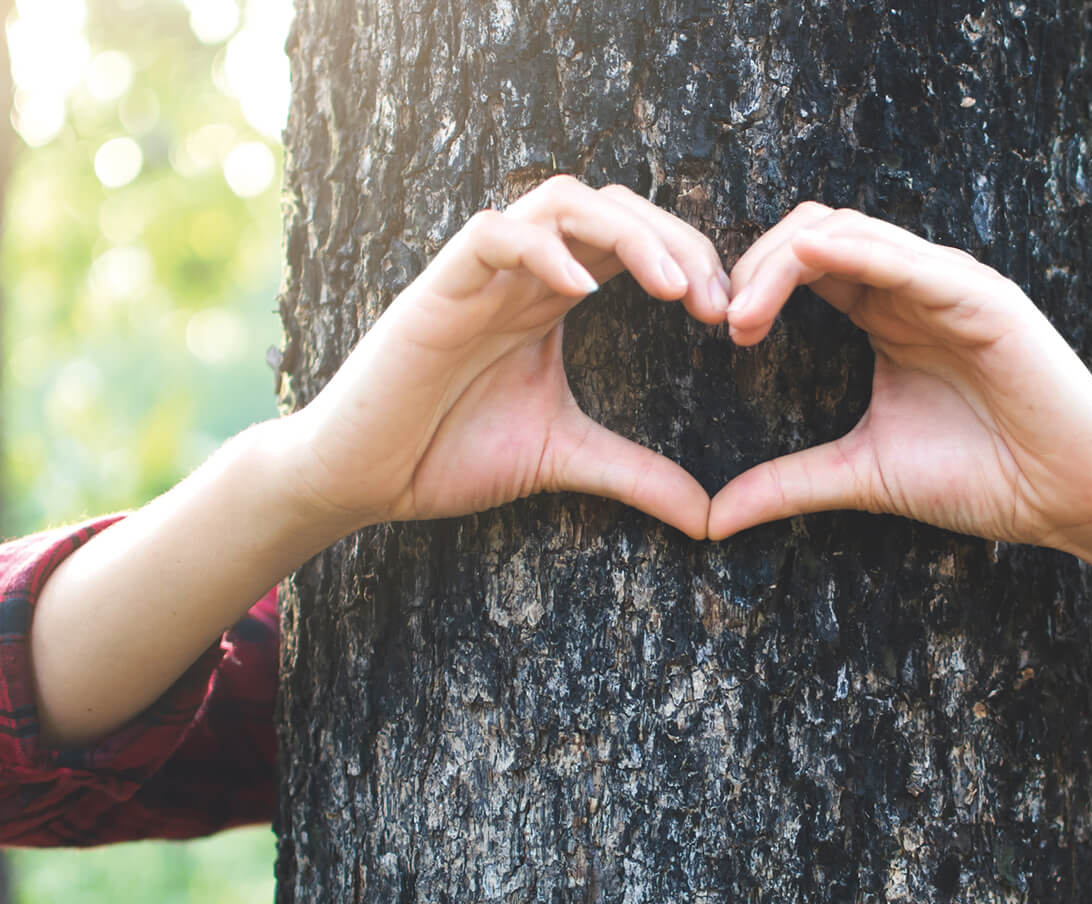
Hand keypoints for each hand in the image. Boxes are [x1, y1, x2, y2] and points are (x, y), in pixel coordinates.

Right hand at [279, 176, 728, 538]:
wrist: (361, 479)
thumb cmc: (448, 454)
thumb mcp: (565, 460)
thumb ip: (637, 475)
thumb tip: (710, 516)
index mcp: (553, 295)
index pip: (634, 239)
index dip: (690, 259)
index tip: (730, 316)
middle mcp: (522, 271)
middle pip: (611, 205)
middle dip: (676, 239)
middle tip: (716, 300)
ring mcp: (479, 274)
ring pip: (560, 200)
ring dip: (627, 233)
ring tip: (671, 288)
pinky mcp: (436, 291)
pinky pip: (492, 235)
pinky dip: (542, 249)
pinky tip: (583, 291)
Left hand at [707, 204, 1091, 555]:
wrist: (1070, 498)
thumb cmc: (983, 479)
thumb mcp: (863, 474)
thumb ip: (788, 483)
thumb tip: (710, 518)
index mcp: (885, 313)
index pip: (803, 265)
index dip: (750, 285)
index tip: (717, 335)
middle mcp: (913, 286)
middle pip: (813, 233)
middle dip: (753, 266)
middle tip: (720, 320)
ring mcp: (948, 284)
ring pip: (848, 231)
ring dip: (782, 262)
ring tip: (742, 317)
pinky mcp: (981, 297)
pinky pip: (905, 258)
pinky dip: (851, 251)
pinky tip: (806, 265)